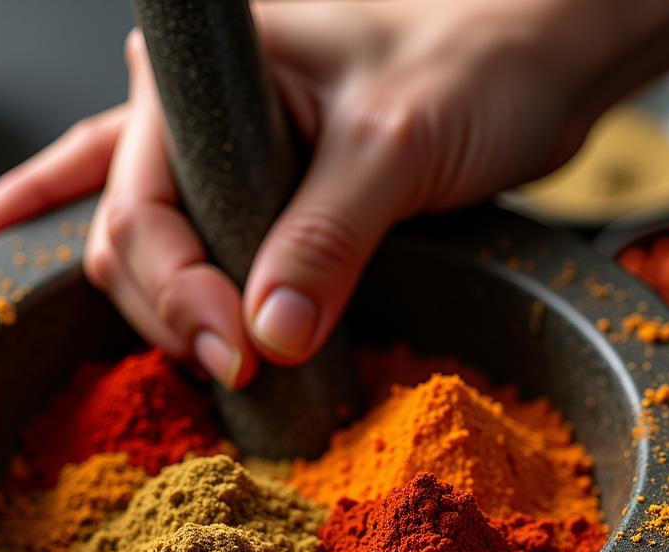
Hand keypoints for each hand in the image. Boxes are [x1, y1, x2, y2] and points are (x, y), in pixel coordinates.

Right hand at [0, 0, 602, 386]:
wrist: (535, 69)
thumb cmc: (477, 63)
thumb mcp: (397, 146)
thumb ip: (328, 238)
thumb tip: (271, 335)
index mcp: (204, 77)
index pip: (143, 206)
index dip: (179, 293)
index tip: (237, 355)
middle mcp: (196, 115)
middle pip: (133, 237)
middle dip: (172, 313)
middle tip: (235, 370)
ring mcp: (224, 160)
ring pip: (154, 253)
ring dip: (173, 318)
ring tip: (220, 365)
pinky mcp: (263, 202)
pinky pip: (195, 253)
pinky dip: (178, 299)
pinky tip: (159, 327)